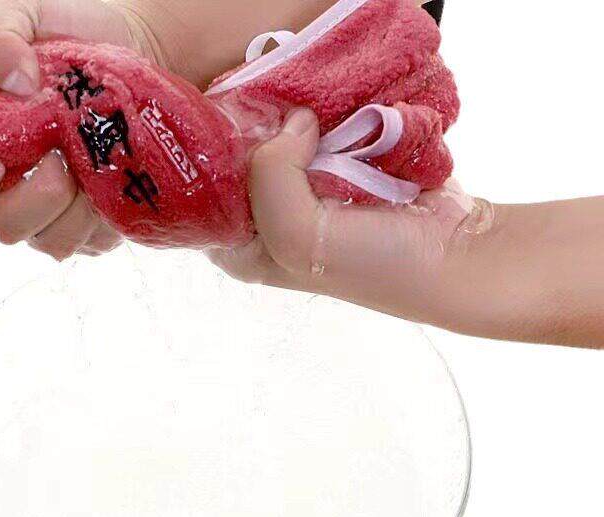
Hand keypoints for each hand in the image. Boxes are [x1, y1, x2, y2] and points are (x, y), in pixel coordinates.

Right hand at [0, 0, 361, 259]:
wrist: (144, 51)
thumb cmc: (77, 29)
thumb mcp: (25, 10)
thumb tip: (8, 85)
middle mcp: (0, 184)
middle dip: (36, 199)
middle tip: (65, 159)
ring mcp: (47, 208)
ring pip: (50, 244)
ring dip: (76, 211)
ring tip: (97, 163)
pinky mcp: (90, 222)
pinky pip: (92, 244)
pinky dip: (106, 218)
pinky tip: (116, 179)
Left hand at [209, 108, 603, 347]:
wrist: (455, 255)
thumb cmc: (372, 262)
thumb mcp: (298, 235)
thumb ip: (270, 176)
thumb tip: (292, 121)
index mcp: (245, 252)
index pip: (205, 198)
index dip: (213, 161)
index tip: (234, 129)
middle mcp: (269, 224)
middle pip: (243, 163)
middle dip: (258, 134)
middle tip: (276, 109)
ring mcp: (308, 194)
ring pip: (283, 142)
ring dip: (298, 123)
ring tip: (311, 111)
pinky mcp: (344, 171)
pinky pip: (324, 133)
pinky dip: (332, 119)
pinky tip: (339, 114)